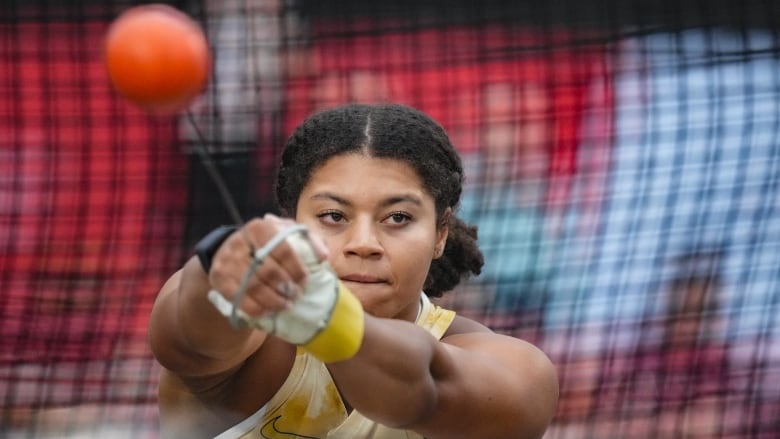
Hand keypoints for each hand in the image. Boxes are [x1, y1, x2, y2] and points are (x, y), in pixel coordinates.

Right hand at [207, 215, 364, 362]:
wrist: (232, 250)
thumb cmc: (268, 242)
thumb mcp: (286, 233)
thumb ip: (308, 240)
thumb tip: (323, 256)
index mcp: (260, 227)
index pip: (282, 249)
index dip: (296, 268)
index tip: (305, 281)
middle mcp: (240, 241)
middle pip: (268, 270)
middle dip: (286, 287)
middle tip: (296, 295)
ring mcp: (227, 261)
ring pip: (253, 287)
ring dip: (273, 300)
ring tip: (286, 305)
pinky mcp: (219, 278)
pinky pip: (238, 298)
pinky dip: (255, 308)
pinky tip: (268, 311)